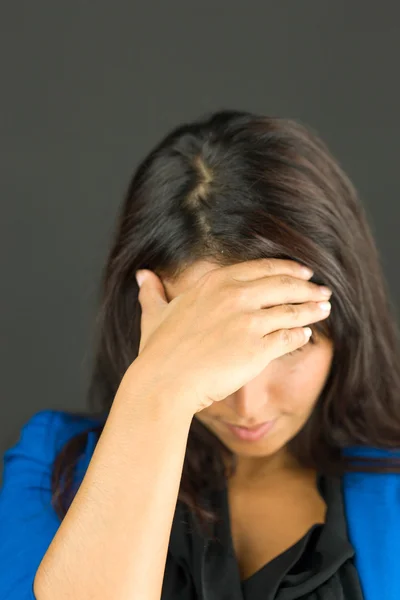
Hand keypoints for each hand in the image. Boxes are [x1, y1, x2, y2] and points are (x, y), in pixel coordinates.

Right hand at [133, 259, 331, 414]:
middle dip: (308, 286)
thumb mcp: (154, 314)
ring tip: (325, 308)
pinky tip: (308, 335)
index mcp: (215, 283)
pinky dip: (302, 334)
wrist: (164, 381)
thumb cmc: (158, 351)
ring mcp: (248, 321)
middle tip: (322, 289)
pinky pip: (289, 337)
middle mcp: (235, 296)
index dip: (287, 268)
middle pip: (284, 284)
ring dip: (312, 308)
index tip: (302, 270)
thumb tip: (141, 275)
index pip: (262, 268)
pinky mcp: (259, 348)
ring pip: (292, 309)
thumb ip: (152, 292)